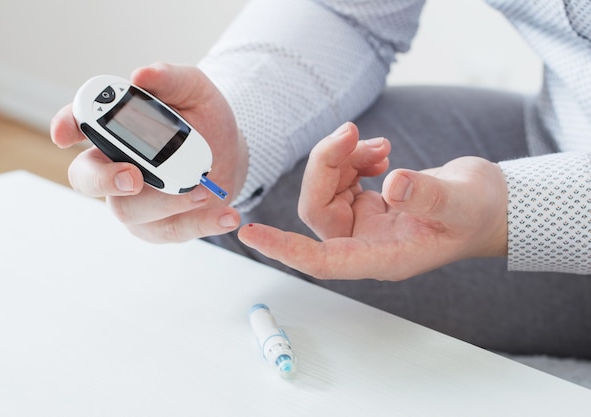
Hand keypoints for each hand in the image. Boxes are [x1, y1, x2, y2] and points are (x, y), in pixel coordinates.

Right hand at [50, 63, 247, 241]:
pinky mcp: (158, 226)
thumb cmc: (203, 119)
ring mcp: (132, 200)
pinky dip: (201, 224)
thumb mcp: (193, 90)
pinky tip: (226, 215)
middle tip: (134, 176)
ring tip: (202, 190)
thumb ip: (169, 79)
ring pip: (129, 210)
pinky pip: (171, 230)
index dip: (66, 126)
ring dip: (166, 202)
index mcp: (113, 129)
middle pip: (85, 178)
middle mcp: (113, 166)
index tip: (65, 133)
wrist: (230, 153)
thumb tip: (142, 75)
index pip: (78, 123)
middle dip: (104, 179)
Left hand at [238, 122, 508, 280]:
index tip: (251, 235)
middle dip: (327, 165)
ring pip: (326, 190)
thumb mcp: (463, 202)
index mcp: (385, 257)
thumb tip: (393, 184)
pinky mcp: (366, 204)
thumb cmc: (479, 211)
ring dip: (342, 157)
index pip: (323, 262)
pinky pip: (340, 178)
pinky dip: (352, 157)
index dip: (286, 250)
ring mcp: (364, 224)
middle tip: (353, 132)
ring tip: (378, 144)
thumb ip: (429, 196)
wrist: (487, 202)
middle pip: (319, 210)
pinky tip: (378, 150)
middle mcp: (366, 244)